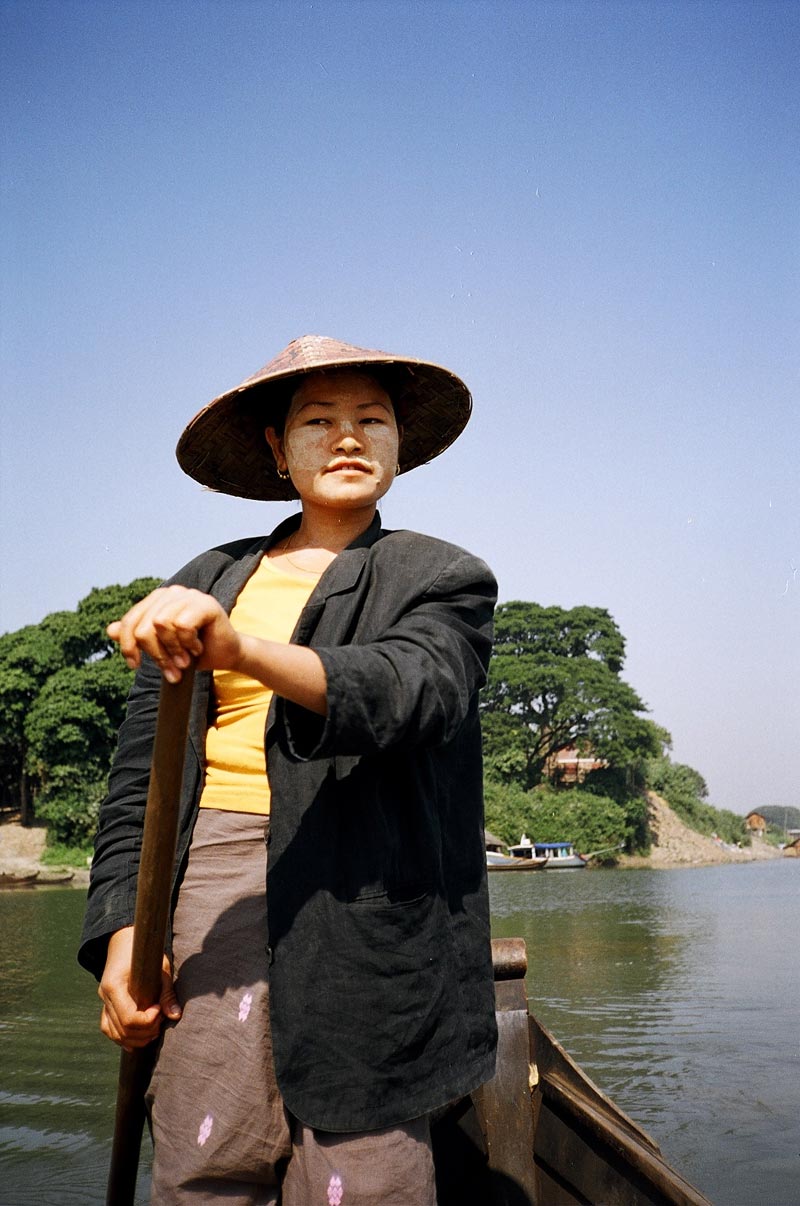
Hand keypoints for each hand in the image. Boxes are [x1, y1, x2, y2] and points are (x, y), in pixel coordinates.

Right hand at [98, 926, 180, 1050]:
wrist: (124, 942)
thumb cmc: (144, 952)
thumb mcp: (160, 967)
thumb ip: (166, 992)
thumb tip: (175, 1015)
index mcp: (114, 985)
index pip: (128, 1017)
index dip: (147, 1020)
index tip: (159, 1009)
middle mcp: (104, 997)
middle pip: (123, 1030)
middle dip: (146, 1030)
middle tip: (161, 1017)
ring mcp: (103, 1003)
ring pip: (115, 1034)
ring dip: (137, 1038)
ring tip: (154, 1026)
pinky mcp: (106, 1008)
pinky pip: (110, 1030)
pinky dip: (125, 1038)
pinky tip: (140, 1037)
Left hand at [108, 585, 242, 681]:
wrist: (226, 655)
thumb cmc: (192, 651)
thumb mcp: (161, 647)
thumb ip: (137, 637)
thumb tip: (110, 630)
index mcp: (157, 600)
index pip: (130, 621)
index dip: (128, 646)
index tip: (134, 666)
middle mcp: (171, 593)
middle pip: (144, 626)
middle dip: (156, 654)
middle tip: (171, 670)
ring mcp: (189, 595)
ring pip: (161, 625)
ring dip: (173, 650)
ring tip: (185, 659)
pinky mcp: (205, 603)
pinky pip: (182, 625)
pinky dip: (188, 643)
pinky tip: (196, 648)